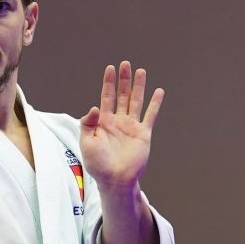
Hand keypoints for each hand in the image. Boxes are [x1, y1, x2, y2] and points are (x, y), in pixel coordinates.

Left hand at [79, 61, 163, 192]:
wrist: (114, 179)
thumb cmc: (97, 164)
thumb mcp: (86, 142)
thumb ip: (88, 124)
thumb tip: (94, 107)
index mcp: (103, 122)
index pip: (106, 97)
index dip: (108, 83)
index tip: (110, 68)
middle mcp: (118, 121)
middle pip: (122, 95)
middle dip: (123, 80)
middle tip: (125, 64)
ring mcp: (131, 126)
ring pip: (136, 102)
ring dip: (139, 87)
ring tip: (141, 71)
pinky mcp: (143, 134)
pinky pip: (150, 116)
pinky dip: (155, 104)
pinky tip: (158, 91)